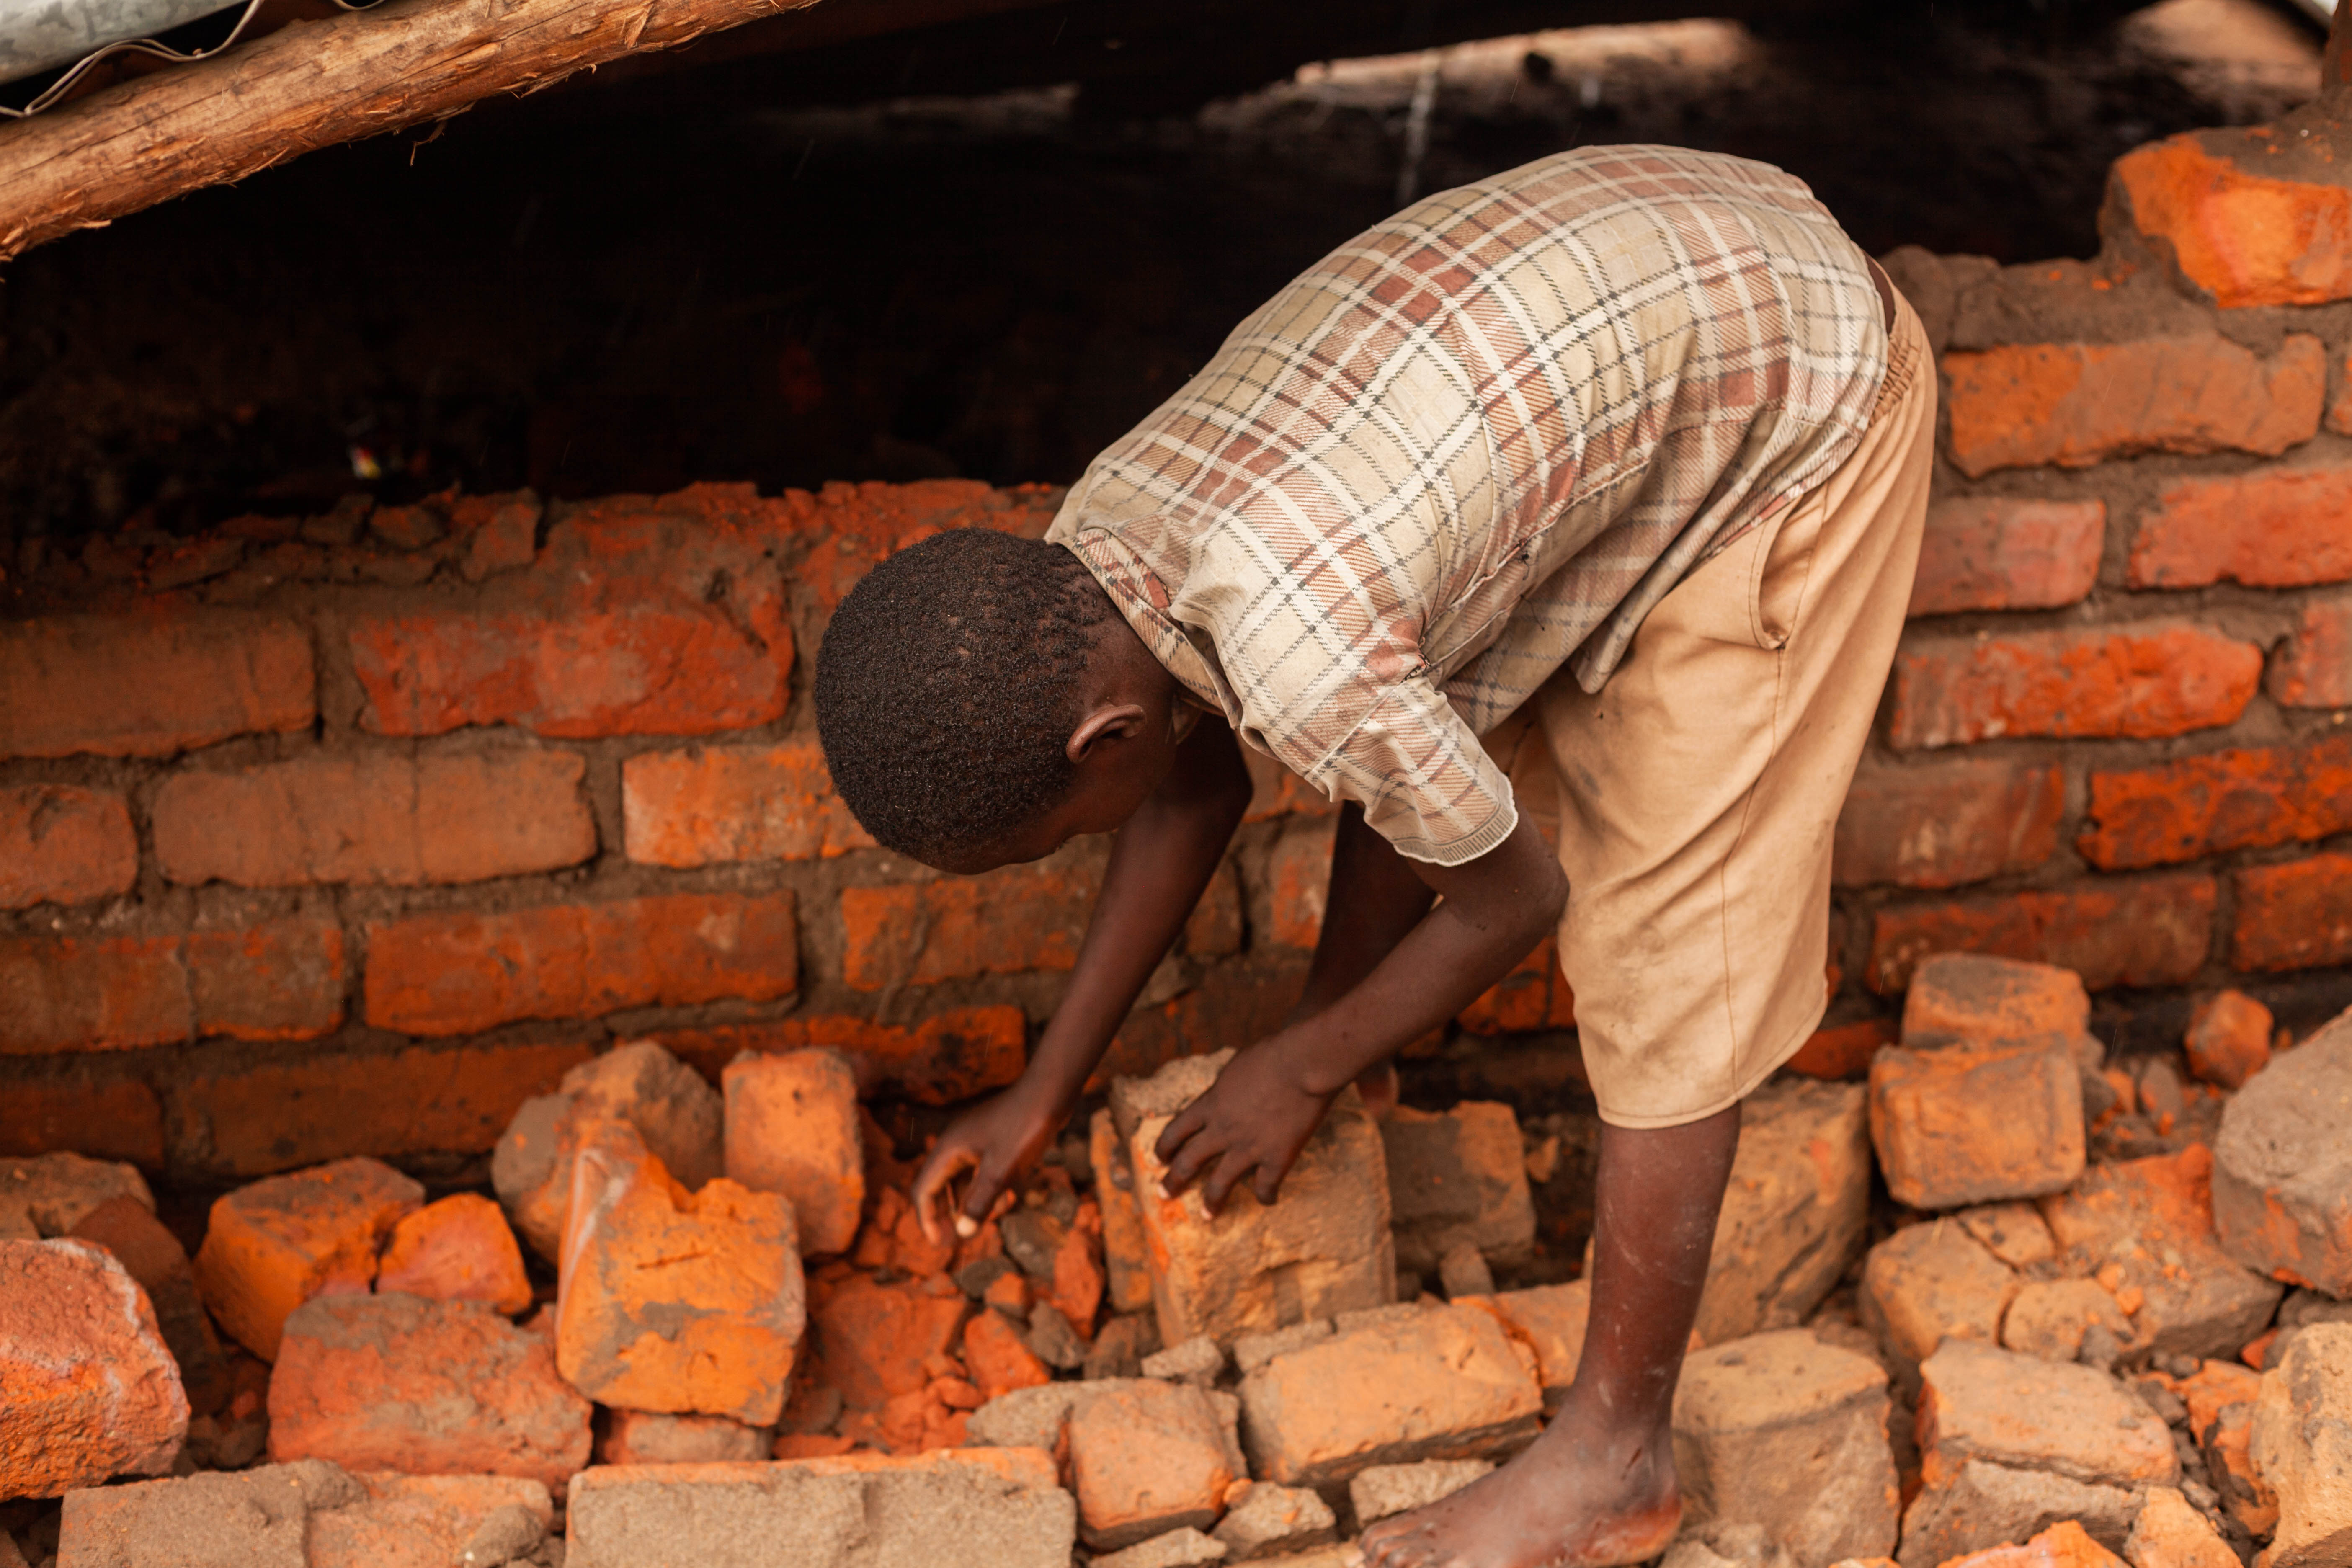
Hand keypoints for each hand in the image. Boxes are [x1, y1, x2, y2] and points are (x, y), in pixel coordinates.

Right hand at [910, 1082, 1060, 1245]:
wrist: (1050, 1092)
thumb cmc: (1025, 1128)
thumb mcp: (1002, 1171)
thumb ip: (980, 1202)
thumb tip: (962, 1233)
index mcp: (948, 1150)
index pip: (923, 1191)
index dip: (928, 1221)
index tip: (942, 1246)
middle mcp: (954, 1144)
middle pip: (937, 1187)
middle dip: (945, 1215)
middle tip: (957, 1241)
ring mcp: (972, 1140)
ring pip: (959, 1179)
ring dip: (967, 1204)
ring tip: (982, 1224)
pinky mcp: (990, 1140)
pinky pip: (977, 1170)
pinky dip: (983, 1189)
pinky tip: (1002, 1201)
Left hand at [1152, 1037, 1336, 1213]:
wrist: (1303, 1063)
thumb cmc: (1273, 1055)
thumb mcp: (1236, 1069)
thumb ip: (1226, 1090)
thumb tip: (1225, 1097)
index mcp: (1210, 1103)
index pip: (1175, 1130)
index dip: (1164, 1147)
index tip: (1158, 1159)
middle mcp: (1222, 1129)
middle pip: (1188, 1161)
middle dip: (1173, 1180)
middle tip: (1164, 1193)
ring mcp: (1248, 1147)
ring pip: (1220, 1183)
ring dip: (1211, 1202)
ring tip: (1207, 1215)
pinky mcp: (1276, 1157)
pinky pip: (1265, 1186)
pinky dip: (1265, 1196)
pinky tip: (1267, 1200)